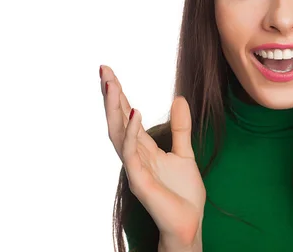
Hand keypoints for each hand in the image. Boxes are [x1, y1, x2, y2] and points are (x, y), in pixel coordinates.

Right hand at [100, 65, 205, 248]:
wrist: (188, 222)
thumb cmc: (183, 193)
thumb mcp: (185, 152)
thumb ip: (181, 127)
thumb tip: (179, 98)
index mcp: (144, 148)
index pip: (127, 116)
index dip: (119, 95)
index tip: (110, 72)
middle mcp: (134, 155)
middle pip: (117, 119)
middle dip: (110, 95)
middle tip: (104, 70)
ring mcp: (134, 167)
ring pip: (118, 133)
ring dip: (114, 108)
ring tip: (112, 83)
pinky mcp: (139, 180)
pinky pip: (132, 152)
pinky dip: (132, 131)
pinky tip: (135, 112)